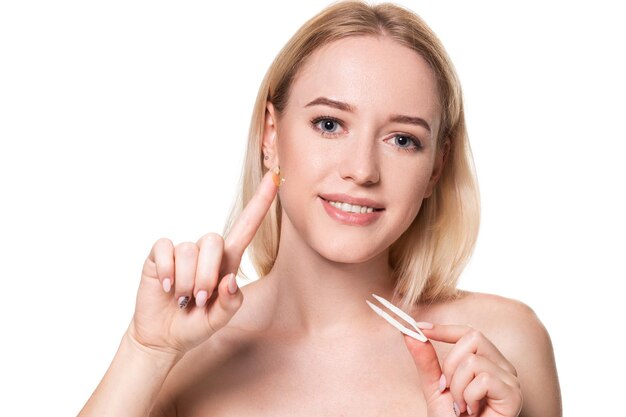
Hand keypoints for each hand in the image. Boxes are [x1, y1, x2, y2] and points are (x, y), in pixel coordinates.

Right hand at [126, 168, 279, 357]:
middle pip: (214, 240)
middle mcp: (206, 252)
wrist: (162, 337)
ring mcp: (182, 252)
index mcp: (228, 262)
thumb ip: (230, 303)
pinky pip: (166, 249)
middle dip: (206, 274)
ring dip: (185, 281)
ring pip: (189, 250)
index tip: (275, 176)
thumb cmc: (195, 324)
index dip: (261, 202)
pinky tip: (166, 288)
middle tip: (198, 299)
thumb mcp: (218, 320)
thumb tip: (229, 280)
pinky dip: (167, 272)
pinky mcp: (160, 255)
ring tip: (181, 299)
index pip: (247, 227)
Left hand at [404, 324, 521, 416]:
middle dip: (450, 364)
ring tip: (462, 406)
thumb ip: (426, 360)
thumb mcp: (435, 386)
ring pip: (473, 361)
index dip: (444, 328)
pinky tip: (472, 411)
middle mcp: (503, 367)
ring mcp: (510, 380)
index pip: (469, 333)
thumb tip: (409, 332)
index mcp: (487, 362)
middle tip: (448, 388)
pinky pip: (484, 380)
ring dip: (458, 387)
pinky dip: (469, 397)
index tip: (420, 328)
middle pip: (473, 338)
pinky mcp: (513, 395)